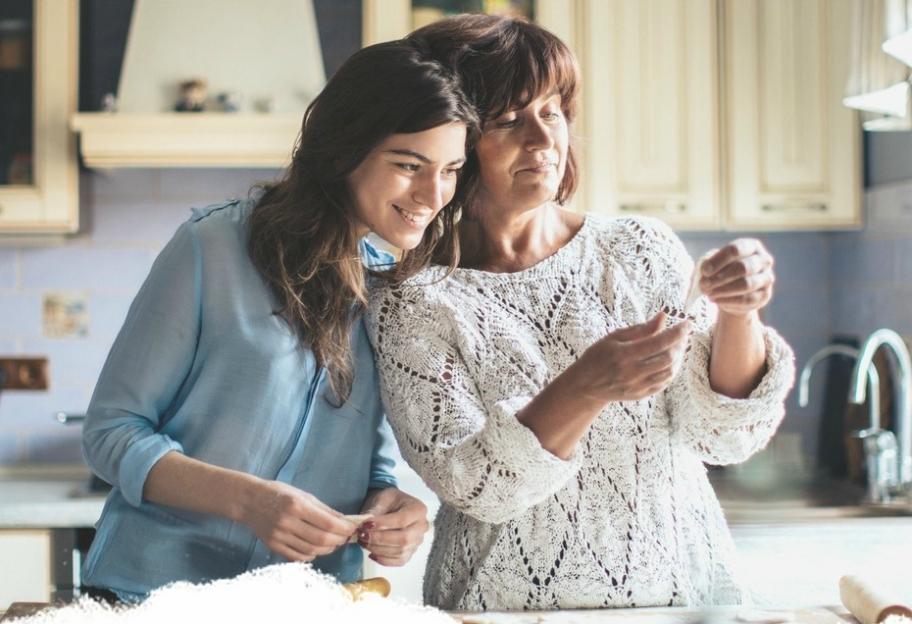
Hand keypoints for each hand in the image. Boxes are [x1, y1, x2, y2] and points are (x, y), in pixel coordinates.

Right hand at [241, 480, 356, 562]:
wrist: (249, 501)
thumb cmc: (278, 493)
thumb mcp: (302, 494)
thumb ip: (324, 509)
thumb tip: (345, 520)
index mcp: (297, 505)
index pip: (327, 523)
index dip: (344, 528)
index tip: (352, 528)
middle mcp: (288, 522)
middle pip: (321, 539)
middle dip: (338, 540)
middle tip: (345, 537)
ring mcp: (279, 536)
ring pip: (311, 551)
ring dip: (327, 549)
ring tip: (333, 543)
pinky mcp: (273, 546)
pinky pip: (297, 557)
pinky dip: (311, 556)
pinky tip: (316, 550)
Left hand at [357, 487, 428, 566]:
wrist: (391, 507)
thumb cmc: (389, 502)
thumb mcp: (382, 498)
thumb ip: (375, 511)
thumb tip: (365, 525)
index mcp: (418, 509)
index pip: (402, 520)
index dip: (383, 524)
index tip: (366, 524)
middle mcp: (421, 527)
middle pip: (403, 539)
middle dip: (380, 539)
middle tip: (363, 534)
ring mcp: (417, 542)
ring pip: (400, 551)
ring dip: (378, 549)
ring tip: (363, 541)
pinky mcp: (410, 553)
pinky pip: (399, 561)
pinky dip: (383, 559)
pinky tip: (372, 553)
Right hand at [574, 312, 689, 402]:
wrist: (585, 385)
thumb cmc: (598, 356)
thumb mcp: (614, 338)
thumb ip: (640, 329)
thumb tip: (663, 316)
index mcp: (624, 354)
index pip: (659, 342)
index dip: (677, 332)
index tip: (687, 323)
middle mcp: (632, 372)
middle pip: (668, 359)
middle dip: (681, 344)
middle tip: (684, 334)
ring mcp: (637, 386)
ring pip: (669, 373)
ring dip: (679, 358)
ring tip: (679, 346)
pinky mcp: (640, 395)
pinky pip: (663, 383)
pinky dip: (672, 371)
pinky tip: (671, 361)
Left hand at [700, 239, 773, 317]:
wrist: (732, 292)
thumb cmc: (722, 271)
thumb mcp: (713, 264)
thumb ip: (709, 265)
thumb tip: (706, 272)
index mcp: (751, 246)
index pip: (736, 249)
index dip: (718, 260)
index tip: (705, 271)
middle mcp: (764, 260)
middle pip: (743, 267)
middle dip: (721, 277)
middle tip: (704, 285)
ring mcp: (767, 278)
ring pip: (746, 284)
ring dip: (724, 290)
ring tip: (709, 293)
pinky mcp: (765, 295)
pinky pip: (747, 299)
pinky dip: (729, 300)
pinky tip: (716, 300)